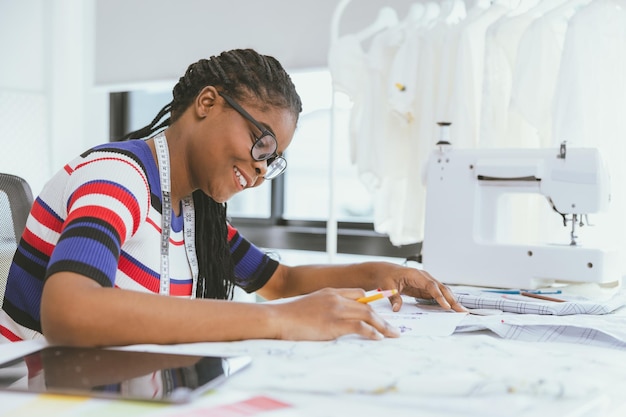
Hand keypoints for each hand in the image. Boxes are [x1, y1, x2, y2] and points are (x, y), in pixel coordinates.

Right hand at [270, 288, 400, 340]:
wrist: (277, 318)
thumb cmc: (289, 315)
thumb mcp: (310, 306)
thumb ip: (324, 309)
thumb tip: (334, 322)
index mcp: (330, 292)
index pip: (358, 294)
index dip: (371, 304)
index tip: (380, 314)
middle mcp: (336, 298)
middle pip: (367, 305)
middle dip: (382, 318)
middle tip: (393, 329)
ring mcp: (335, 310)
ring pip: (368, 314)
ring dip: (383, 326)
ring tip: (392, 335)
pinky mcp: (333, 323)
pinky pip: (359, 326)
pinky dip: (372, 332)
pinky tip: (378, 338)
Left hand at [366, 263, 466, 312]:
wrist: (385, 272)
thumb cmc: (387, 276)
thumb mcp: (387, 286)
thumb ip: (393, 297)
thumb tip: (397, 308)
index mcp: (416, 274)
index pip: (431, 286)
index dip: (439, 296)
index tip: (446, 306)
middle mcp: (424, 277)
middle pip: (441, 288)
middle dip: (452, 299)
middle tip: (461, 310)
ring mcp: (426, 282)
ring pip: (442, 291)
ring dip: (452, 301)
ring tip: (461, 311)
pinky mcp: (426, 289)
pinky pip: (438, 295)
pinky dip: (446, 301)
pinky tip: (452, 310)